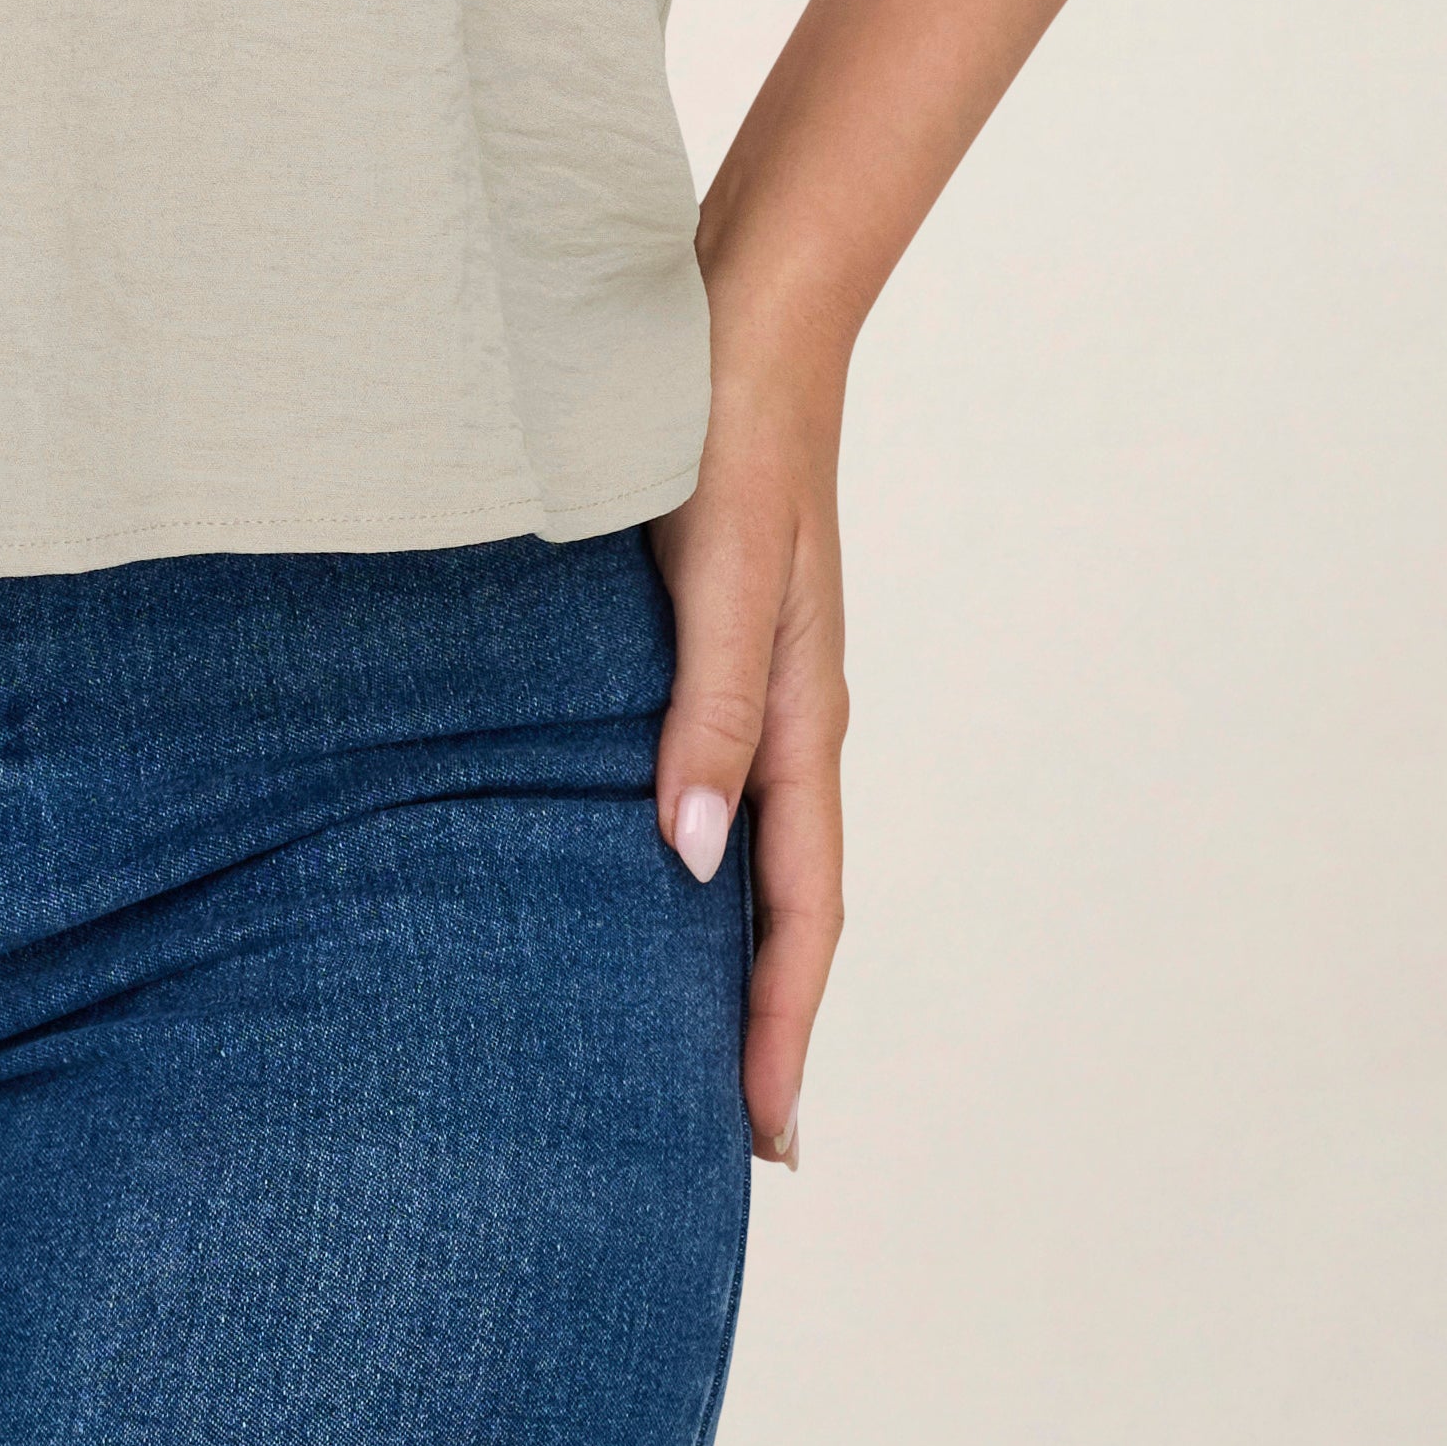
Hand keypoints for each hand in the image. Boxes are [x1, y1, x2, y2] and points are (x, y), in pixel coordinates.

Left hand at [646, 285, 848, 1166]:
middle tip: (732, 1135)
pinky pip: (721, 773)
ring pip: (756, 842)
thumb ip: (706, 712)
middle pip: (787, 900)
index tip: (767, 1145)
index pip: (800, 912)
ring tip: (682, 1028)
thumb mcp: (721, 574)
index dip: (778, 1029)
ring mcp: (760, 669)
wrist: (747, 300)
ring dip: (731, 943)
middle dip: (764, 1021)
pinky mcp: (719, 625)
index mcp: (800, 712)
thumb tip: (690, 866)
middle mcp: (790, 706)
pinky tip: (646, 858)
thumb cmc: (727, 426)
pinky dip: (700, 847)